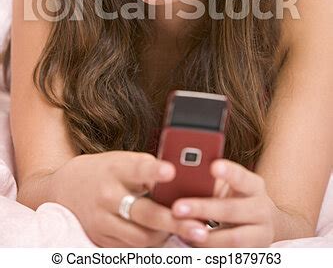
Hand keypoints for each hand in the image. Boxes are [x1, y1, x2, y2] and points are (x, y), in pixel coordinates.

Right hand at [53, 151, 209, 246]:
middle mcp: (107, 195)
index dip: (155, 170)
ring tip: (188, 231)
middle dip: (174, 221)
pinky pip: (130, 248)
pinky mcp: (100, 238)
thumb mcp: (122, 160)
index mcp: (115, 168)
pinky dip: (150, 245)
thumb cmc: (104, 170)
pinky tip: (165, 238)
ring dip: (167, 236)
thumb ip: (147, 168)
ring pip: (140, 236)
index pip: (137, 168)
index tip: (172, 171)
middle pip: (144, 212)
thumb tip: (181, 177)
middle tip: (200, 227)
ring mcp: (102, 220)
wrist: (64, 187)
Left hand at [171, 159, 275, 246]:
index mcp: (254, 186)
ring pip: (233, 239)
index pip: (242, 177)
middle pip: (231, 210)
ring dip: (205, 238)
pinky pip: (230, 256)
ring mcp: (260, 235)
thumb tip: (182, 174)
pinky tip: (193, 245)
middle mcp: (261, 210)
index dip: (229, 172)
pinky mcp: (254, 253)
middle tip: (177, 208)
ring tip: (183, 232)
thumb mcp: (228, 186)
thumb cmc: (234, 198)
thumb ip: (210, 180)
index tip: (213, 166)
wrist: (259, 223)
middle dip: (203, 209)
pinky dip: (210, 252)